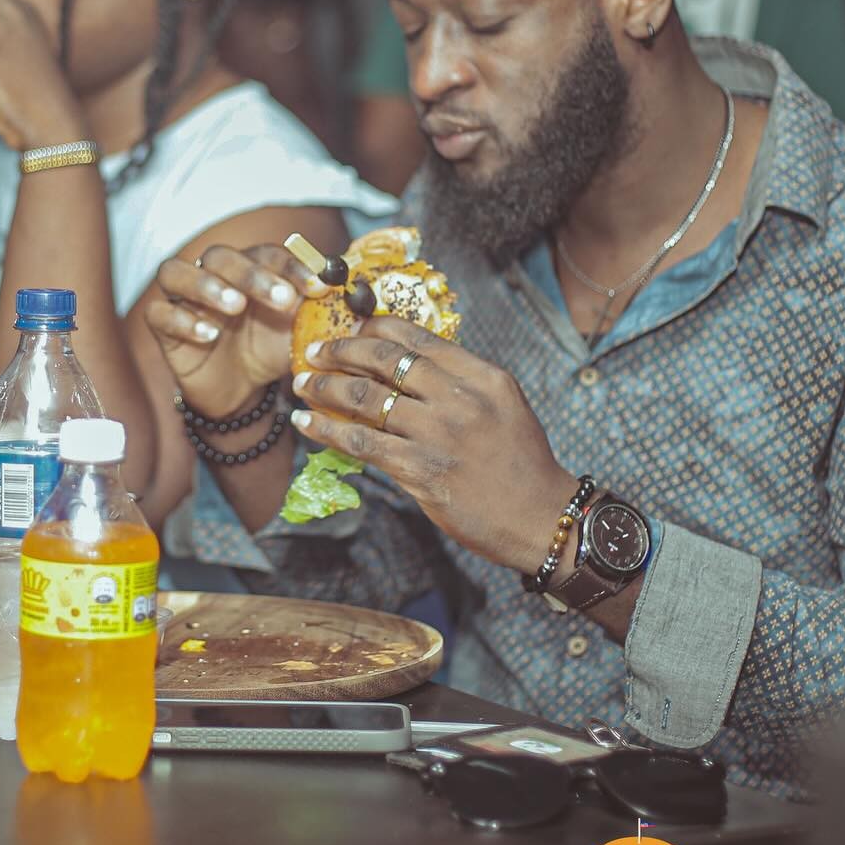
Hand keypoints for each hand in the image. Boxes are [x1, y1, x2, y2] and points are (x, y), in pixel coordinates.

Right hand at [146, 244, 326, 419]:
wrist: (238, 390)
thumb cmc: (267, 350)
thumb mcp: (299, 334)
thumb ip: (322, 315)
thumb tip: (360, 300)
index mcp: (249, 269)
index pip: (268, 254)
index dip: (294, 266)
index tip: (320, 286)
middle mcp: (212, 275)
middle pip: (220, 257)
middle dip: (253, 274)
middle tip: (282, 300)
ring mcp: (182, 299)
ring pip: (176, 273)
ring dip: (206, 285)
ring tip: (235, 306)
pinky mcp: (162, 326)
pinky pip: (159, 314)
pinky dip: (182, 320)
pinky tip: (207, 334)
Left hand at [289, 317, 576, 572]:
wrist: (542, 518)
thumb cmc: (520, 462)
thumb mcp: (502, 404)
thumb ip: (458, 381)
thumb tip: (401, 364)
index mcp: (482, 376)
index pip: (417, 338)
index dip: (375, 327)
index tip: (349, 326)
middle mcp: (460, 398)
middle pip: (385, 359)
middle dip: (341, 350)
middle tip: (313, 351)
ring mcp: (439, 434)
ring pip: (366, 397)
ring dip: (325, 387)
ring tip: (302, 384)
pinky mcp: (421, 470)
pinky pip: (361, 442)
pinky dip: (326, 429)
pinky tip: (306, 423)